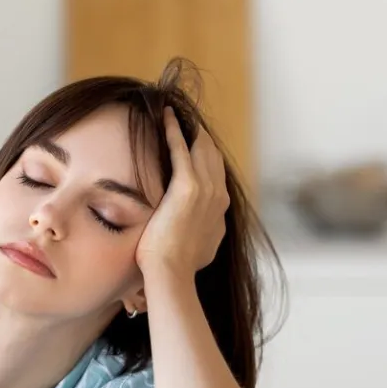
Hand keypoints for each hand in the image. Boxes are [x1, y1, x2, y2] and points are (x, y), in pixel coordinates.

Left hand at [136, 106, 228, 277]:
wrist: (172, 273)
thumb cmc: (179, 268)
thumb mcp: (200, 248)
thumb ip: (203, 233)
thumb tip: (200, 233)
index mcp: (221, 208)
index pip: (216, 173)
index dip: (207, 157)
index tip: (195, 144)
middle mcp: (219, 195)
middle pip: (213, 156)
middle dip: (200, 137)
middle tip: (186, 120)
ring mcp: (206, 189)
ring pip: (200, 148)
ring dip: (189, 129)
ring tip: (175, 113)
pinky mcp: (187, 186)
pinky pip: (180, 148)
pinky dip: (173, 130)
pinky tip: (166, 115)